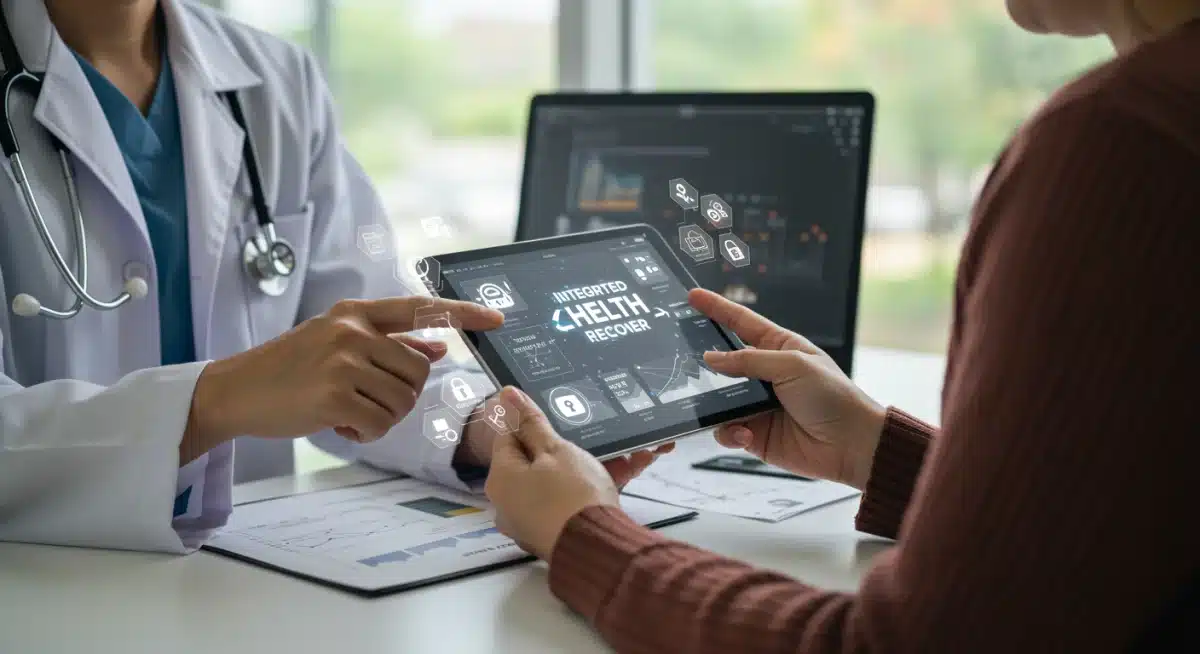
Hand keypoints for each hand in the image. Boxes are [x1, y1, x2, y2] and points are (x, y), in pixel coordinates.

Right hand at [191, 298, 503, 448]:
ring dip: (384, 417)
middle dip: (402, 395)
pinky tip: (340, 424)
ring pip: (403, 399)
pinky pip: (381, 422)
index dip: (462, 313)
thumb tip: (437, 349)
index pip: (420, 308)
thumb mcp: (337, 344)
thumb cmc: (289, 370)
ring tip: (349, 411)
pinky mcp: (334, 393)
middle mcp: (352, 331)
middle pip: (418, 370)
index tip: (496, 318)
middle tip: (366, 400)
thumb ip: (388, 344)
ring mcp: (343, 360)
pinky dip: (367, 431)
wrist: (236, 391)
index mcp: (355, 313)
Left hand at [484, 387, 671, 558]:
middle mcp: (505, 504)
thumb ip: (530, 422)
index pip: (509, 438)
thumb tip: (506, 395)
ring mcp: (526, 524)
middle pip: (529, 464)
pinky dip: (582, 495)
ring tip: (620, 461)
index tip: (558, 425)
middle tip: (588, 447)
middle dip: (560, 452)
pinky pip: (562, 506)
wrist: (597, 550)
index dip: (534, 427)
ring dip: (580, 473)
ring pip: (551, 485)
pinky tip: (613, 484)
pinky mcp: (547, 538)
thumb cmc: (574, 495)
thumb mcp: (555, 449)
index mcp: (500, 478)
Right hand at [690, 289, 885, 489]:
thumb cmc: (834, 397)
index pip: (741, 322)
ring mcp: (758, 404)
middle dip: (705, 363)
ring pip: (718, 399)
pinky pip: (727, 430)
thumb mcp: (793, 366)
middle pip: (724, 362)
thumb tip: (712, 358)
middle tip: (687, 359)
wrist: (851, 445)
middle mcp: (765, 374)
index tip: (693, 297)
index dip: (717, 308)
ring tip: (726, 408)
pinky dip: (730, 432)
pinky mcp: (754, 433)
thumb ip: (749, 361)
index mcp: (779, 348)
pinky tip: (746, 434)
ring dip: (717, 404)